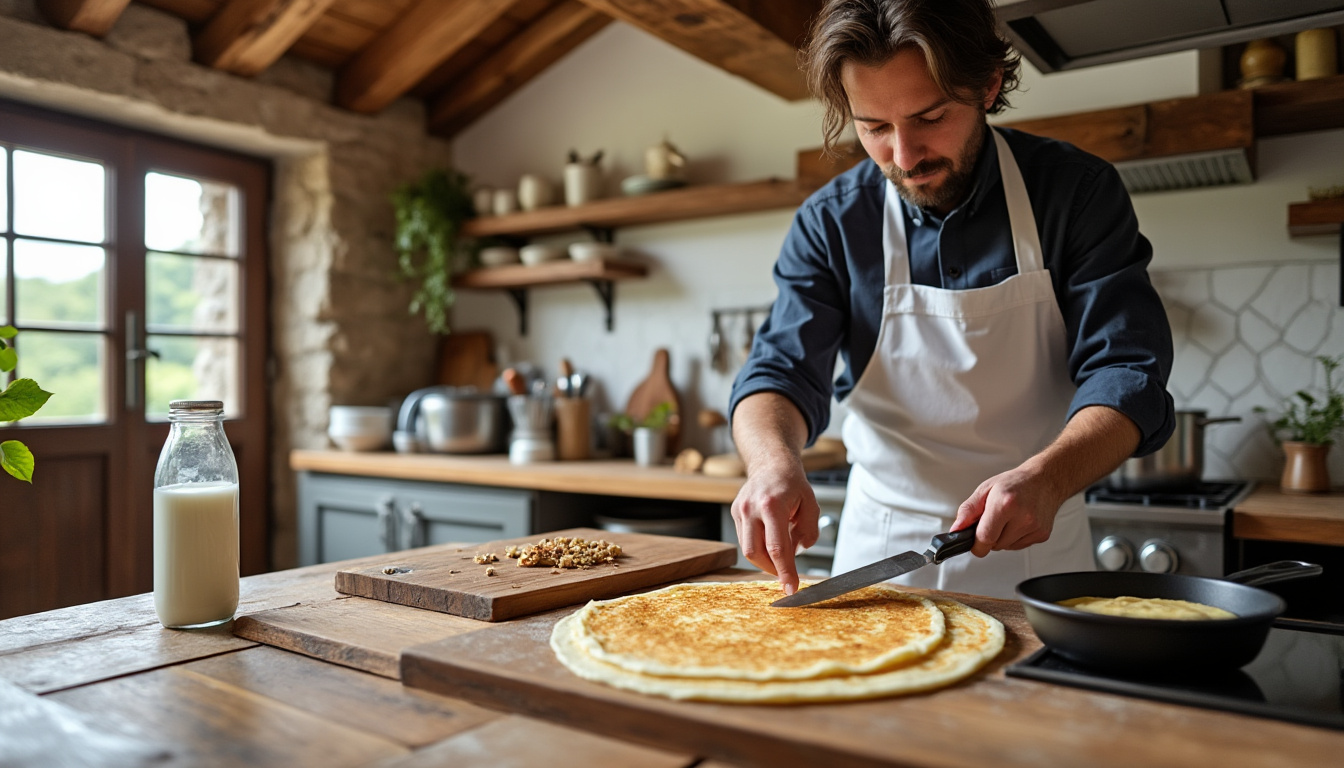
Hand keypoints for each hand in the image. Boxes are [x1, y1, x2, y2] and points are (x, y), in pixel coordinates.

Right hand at [730, 457, 819, 594]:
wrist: (770, 463)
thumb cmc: (791, 482)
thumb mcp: (811, 504)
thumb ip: (809, 530)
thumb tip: (798, 551)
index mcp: (772, 504)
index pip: (777, 548)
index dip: (785, 571)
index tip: (791, 588)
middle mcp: (752, 508)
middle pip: (756, 553)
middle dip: (772, 569)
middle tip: (786, 574)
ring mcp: (740, 510)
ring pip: (748, 550)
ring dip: (765, 560)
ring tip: (780, 555)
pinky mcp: (735, 513)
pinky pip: (745, 540)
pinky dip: (759, 547)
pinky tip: (770, 540)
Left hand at [952, 465, 1066, 557]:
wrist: (1046, 480)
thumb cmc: (1016, 483)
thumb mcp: (985, 489)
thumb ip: (968, 511)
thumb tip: (956, 529)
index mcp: (1005, 504)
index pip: (984, 538)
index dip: (975, 544)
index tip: (973, 541)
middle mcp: (1022, 517)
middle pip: (994, 545)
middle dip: (989, 536)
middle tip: (994, 519)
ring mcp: (1034, 527)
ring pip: (1006, 547)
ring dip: (1002, 538)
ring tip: (1008, 518)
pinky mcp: (1042, 535)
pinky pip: (1019, 546)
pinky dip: (1014, 538)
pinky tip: (1019, 522)